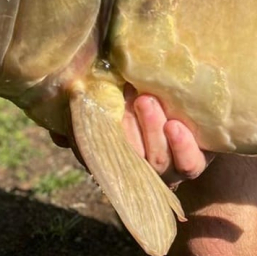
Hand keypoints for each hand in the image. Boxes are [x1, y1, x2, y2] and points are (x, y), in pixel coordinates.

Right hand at [49, 84, 212, 186]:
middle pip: (129, 160)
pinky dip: (181, 147)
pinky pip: (189, 165)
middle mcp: (141, 164)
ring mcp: (169, 166)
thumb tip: (58, 131)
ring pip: (157, 161)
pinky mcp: (197, 160)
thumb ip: (87, 106)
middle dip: (127, 131)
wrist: (192, 90)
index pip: (98, 158)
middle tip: (131, 98)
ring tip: (147, 100)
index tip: (93, 116)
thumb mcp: (113, 91)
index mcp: (118, 152)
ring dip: (150, 130)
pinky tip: (174, 126)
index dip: (91, 144)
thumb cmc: (143, 89)